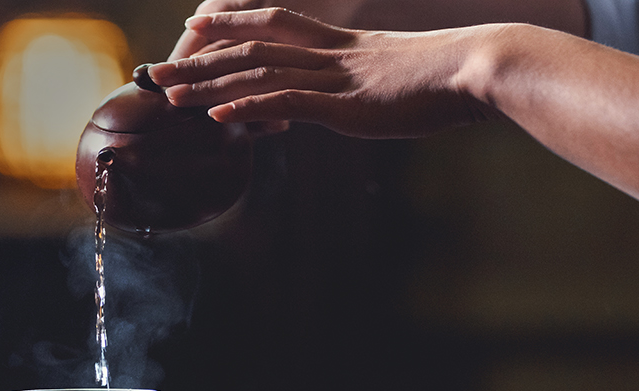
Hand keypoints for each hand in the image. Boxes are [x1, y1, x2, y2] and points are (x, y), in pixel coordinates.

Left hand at [150, 8, 498, 139]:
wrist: (478, 69)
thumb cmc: (448, 79)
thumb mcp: (396, 79)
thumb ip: (365, 87)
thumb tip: (355, 100)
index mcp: (341, 45)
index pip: (274, 25)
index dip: (232, 23)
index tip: (196, 24)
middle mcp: (328, 55)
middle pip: (251, 49)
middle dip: (202, 60)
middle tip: (160, 71)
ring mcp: (334, 77)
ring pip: (257, 74)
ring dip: (209, 86)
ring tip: (170, 96)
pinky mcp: (343, 105)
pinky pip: (284, 103)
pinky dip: (245, 109)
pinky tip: (215, 118)